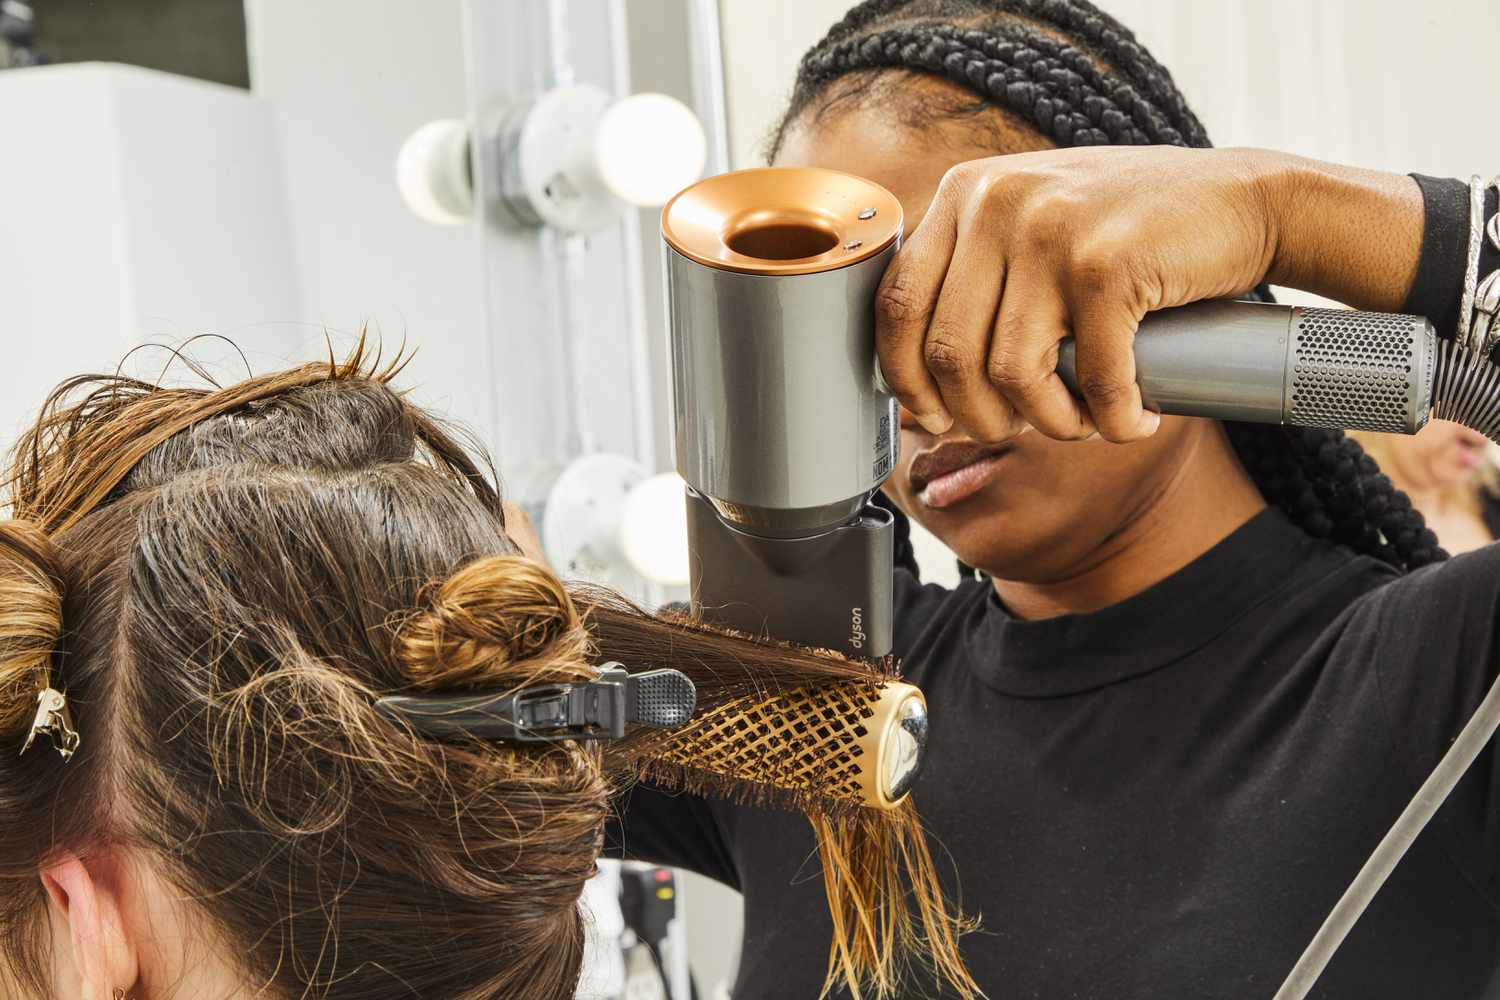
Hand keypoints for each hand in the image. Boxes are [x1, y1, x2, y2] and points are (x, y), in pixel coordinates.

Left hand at [876, 145, 1281, 442]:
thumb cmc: (1136, 233)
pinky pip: (1090, 378)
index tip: (933, 417)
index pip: (897, 303)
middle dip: (978, 416)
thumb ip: (977, 271)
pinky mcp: (1107, 265)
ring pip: (1009, 374)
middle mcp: (997, 202)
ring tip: (1083, 422)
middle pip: (947, 351)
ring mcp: (1052, 229)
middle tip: (1018, 428)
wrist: (1248, 201)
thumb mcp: (1035, 225)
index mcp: (966, 192)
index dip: (905, 378)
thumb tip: (918, 376)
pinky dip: (1113, 419)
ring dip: (1048, 423)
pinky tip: (1134, 419)